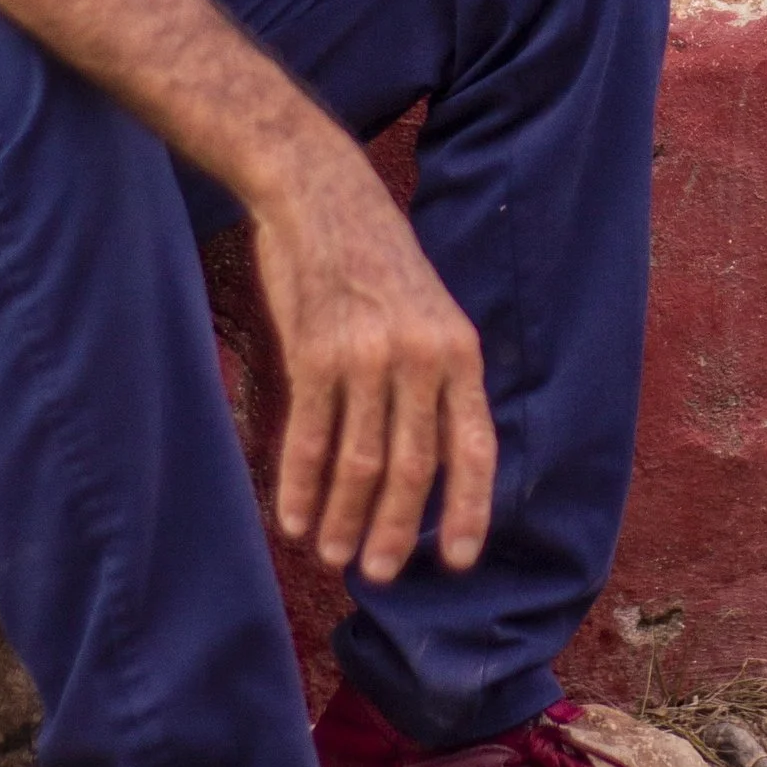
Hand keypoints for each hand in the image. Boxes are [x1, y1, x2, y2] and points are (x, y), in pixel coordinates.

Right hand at [255, 135, 498, 580]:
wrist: (320, 193)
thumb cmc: (374, 257)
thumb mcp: (429, 310)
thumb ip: (436, 377)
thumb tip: (432, 463)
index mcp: (460, 350)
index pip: (474, 447)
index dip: (469, 510)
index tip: (460, 561)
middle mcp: (420, 356)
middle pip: (413, 470)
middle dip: (397, 532)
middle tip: (379, 574)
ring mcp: (366, 355)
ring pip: (359, 464)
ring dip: (343, 519)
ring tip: (332, 553)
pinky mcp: (314, 353)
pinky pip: (309, 438)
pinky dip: (299, 485)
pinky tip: (292, 516)